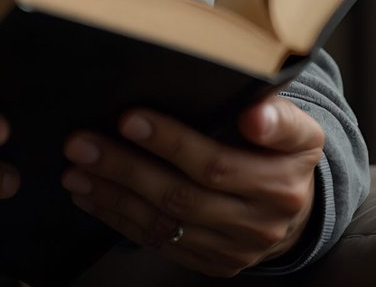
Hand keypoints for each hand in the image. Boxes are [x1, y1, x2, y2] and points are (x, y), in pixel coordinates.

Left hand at [60, 96, 323, 277]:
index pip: (216, 164)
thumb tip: (254, 113)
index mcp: (279, 183)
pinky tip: (91, 196)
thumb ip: (279, 117)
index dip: (171, 143)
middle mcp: (258, 221)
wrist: (296, 212)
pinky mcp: (211, 263)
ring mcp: (233, 248)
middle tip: (81, 143)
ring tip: (75, 170)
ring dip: (112, 196)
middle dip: (124, 168)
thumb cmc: (282, 154)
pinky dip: (119, 219)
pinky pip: (158, 242)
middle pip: (180, 195)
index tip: (129, 118)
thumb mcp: (299, 130)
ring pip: (163, 222)